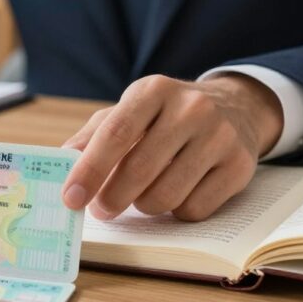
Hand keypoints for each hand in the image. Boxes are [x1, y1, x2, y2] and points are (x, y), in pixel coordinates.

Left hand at [60, 74, 283, 220]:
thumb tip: (62, 163)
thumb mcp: (129, 111)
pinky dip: (176, 211)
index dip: (89, 170)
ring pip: (166, 196)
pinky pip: (194, 209)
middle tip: (101, 209)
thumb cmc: (166, 116)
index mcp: (153, 90)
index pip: (116, 133)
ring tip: (142, 195)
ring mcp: (219, 136)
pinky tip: (177, 193)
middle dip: (111, 198)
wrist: (235, 108)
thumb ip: (93, 136)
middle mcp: (190, 108)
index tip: (71, 198)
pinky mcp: (240, 166)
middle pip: (139, 170)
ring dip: (144, 206)